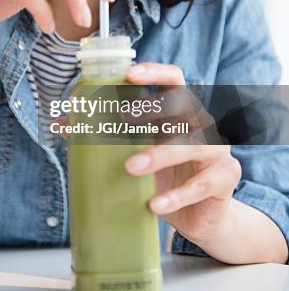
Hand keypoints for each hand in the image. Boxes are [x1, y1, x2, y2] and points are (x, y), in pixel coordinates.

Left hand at [124, 62, 241, 244]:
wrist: (199, 217)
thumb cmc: (166, 176)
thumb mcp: (137, 153)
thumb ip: (107, 136)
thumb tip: (64, 123)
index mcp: (180, 111)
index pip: (174, 79)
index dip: (154, 73)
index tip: (128, 74)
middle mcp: (202, 124)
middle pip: (184, 104)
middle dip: (154, 109)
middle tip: (123, 119)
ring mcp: (217, 150)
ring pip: (194, 144)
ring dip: (160, 153)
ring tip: (130, 167)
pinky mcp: (225, 179)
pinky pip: (202, 184)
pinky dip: (176, 195)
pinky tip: (154, 204)